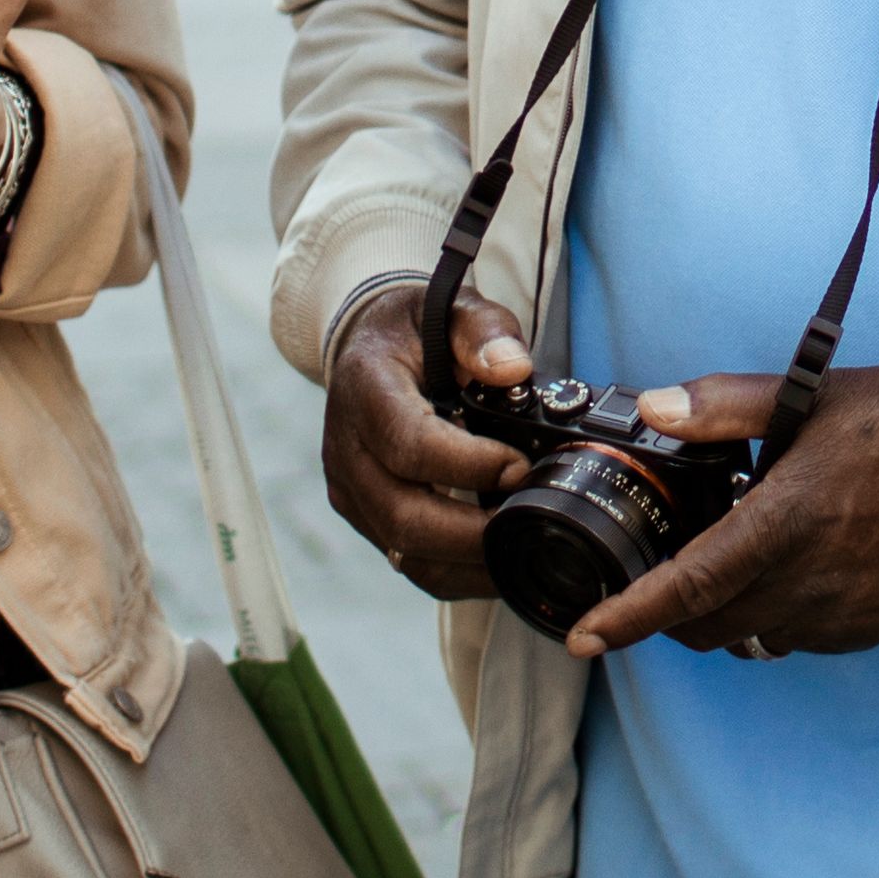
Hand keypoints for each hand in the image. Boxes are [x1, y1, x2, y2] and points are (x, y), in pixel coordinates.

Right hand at [322, 282, 541, 603]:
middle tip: (531, 521)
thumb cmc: (414, 329)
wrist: (366, 343)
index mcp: (366, 390)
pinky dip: (454, 570)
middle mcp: (347, 447)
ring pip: (403, 550)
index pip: (410, 445)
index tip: (521, 466)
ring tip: (522, 547)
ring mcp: (349, 487)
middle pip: (403, 515)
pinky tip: (498, 559)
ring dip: (466, 561)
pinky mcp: (361, 513)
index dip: (470, 465)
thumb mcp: (451, 307)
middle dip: (473, 532)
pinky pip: (405, 559)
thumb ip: (485, 331)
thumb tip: (513, 368)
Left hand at [568, 362, 878, 665]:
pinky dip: (775, 614)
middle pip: (707, 625)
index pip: (688, 586)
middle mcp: (809, 580)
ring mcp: (841, 613)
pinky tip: (792, 568)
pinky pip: (798, 637)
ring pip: (751, 635)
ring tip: (734, 561)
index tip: (584, 637)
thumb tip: (654, 409)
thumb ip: (726, 406)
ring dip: (725, 613)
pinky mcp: (867, 629)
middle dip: (669, 612)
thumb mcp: (815, 395)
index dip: (629, 617)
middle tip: (660, 573)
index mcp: (786, 521)